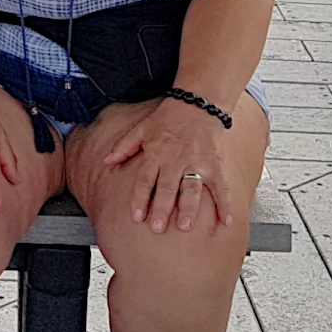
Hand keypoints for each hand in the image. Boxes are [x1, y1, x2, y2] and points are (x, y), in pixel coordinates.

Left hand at [92, 96, 234, 233]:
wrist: (197, 103)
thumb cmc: (167, 118)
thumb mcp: (141, 128)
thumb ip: (123, 147)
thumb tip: (105, 161)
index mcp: (156, 153)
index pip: (145, 179)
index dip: (139, 198)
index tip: (136, 216)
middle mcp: (175, 159)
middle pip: (167, 186)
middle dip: (162, 207)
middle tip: (158, 227)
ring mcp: (196, 162)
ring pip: (191, 187)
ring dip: (188, 208)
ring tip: (185, 225)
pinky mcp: (215, 164)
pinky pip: (221, 187)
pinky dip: (225, 204)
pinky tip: (226, 221)